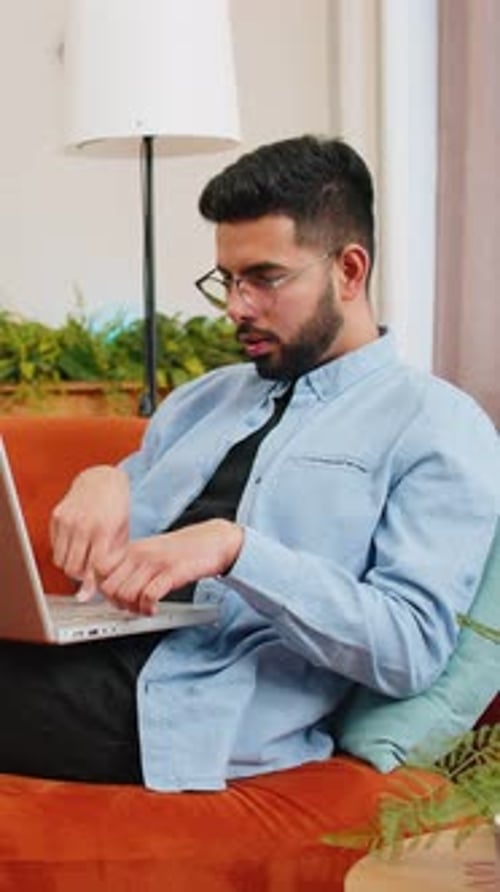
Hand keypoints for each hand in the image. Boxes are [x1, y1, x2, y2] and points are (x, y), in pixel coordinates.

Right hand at [49, 465, 129, 593]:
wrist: (104, 479)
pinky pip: (54, 547)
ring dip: (71, 566)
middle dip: (81, 576)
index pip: (94, 569)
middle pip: (73, 570)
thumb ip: (111, 562)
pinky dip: (63, 552)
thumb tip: (95, 591)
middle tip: (90, 571)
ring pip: (60, 562)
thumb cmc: (116, 510)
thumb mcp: (121, 535)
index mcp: (103, 530)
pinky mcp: (57, 516)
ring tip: (83, 558)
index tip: (98, 584)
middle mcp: (83, 525)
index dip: (95, 582)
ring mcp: (67, 520)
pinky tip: (75, 544)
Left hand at [90, 519, 243, 614]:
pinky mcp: (171, 572)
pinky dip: (148, 609)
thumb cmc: (184, 550)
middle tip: (129, 608)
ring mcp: (155, 562)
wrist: (214, 540)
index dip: (100, 590)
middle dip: (116, 604)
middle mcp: (140, 554)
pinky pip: (149, 596)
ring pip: (126, 594)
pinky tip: (154, 609)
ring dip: (132, 609)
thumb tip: (111, 587)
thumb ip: (131, 566)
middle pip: (109, 586)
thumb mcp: (151, 552)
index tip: (108, 600)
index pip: (99, 570)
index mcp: (133, 548)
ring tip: (143, 610)